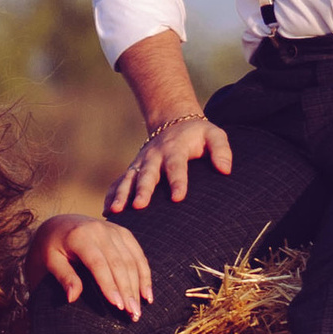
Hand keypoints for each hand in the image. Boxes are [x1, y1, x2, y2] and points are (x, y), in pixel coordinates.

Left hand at [33, 212, 153, 315]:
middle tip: (132, 314)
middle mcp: (99, 230)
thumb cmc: (52, 247)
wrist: (59, 224)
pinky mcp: (123, 233)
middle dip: (127, 290)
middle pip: (119, 263)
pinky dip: (145, 275)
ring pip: (132, 260)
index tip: (117, 305)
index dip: (109, 285)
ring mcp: (114, 230)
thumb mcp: (51, 261)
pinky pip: (138, 254)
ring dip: (138, 286)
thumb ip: (63, 277)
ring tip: (138, 310)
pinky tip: (147, 294)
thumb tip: (72, 298)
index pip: (98, 263)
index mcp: (79, 236)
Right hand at [108, 111, 233, 212]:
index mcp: (175, 149)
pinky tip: (107, 211)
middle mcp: (154, 156)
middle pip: (148, 174)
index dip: (178, 181)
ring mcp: (141, 162)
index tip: (178, 197)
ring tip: (116, 211)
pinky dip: (112, 195)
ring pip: (129, 179)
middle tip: (139, 206)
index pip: (177, 166)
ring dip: (122, 194)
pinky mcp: (133, 169)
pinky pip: (119, 182)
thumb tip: (225, 170)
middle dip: (142, 190)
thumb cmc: (198, 135)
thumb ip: (221, 150)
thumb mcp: (214, 135)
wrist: (173, 122)